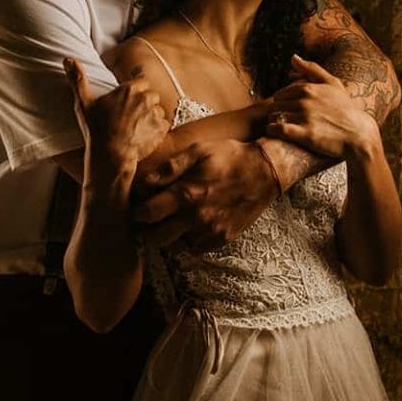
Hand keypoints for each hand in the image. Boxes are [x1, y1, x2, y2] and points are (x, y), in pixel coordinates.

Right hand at [65, 58, 168, 178]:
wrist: (110, 155)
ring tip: (137, 125)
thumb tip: (67, 59)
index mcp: (130, 89)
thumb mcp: (83, 102)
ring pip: (159, 110)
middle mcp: (146, 99)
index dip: (136, 89)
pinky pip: (164, 124)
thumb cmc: (96, 128)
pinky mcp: (161, 130)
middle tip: (131, 113)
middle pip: (151, 94)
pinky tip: (144, 134)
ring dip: (151, 115)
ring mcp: (155, 115)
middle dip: (145, 101)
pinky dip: (157, 128)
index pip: (141, 80)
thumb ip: (78, 79)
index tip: (128, 97)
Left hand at [132, 139, 278, 248]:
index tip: (136, 211)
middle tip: (145, 225)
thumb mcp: (198, 152)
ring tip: (169, 224)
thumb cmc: (230, 157)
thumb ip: (169, 168)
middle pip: (157, 238)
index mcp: (186, 194)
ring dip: (168, 237)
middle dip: (146, 233)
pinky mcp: (222, 239)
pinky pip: (196, 248)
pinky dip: (189, 241)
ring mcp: (210, 231)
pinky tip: (191, 227)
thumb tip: (144, 182)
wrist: (266, 172)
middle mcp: (196, 217)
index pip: (147, 214)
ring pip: (175, 246)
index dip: (137, 214)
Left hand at [267, 55, 378, 160]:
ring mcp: (305, 117)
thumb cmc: (346, 108)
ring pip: (274, 116)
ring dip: (274, 122)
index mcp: (309, 88)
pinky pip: (278, 129)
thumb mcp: (333, 84)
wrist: (359, 134)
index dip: (282, 103)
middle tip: (284, 120)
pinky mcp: (305, 134)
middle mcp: (305, 100)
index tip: (288, 111)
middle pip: (275, 105)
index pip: (281, 93)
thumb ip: (312, 69)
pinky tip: (276, 133)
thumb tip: (293, 58)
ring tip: (281, 127)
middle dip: (277, 112)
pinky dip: (272, 130)